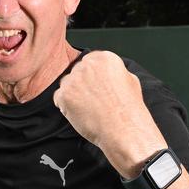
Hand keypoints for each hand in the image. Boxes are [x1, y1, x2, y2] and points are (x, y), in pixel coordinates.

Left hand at [53, 51, 166, 177]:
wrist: (124, 130)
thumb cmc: (129, 109)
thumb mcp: (130, 80)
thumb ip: (113, 72)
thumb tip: (102, 72)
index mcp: (104, 58)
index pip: (89, 62)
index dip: (92, 78)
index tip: (98, 89)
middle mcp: (87, 65)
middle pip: (76, 72)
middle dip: (82, 85)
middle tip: (94, 101)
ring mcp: (74, 79)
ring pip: (66, 84)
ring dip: (73, 95)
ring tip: (90, 109)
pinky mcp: (64, 95)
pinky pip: (59, 98)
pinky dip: (66, 107)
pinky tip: (82, 114)